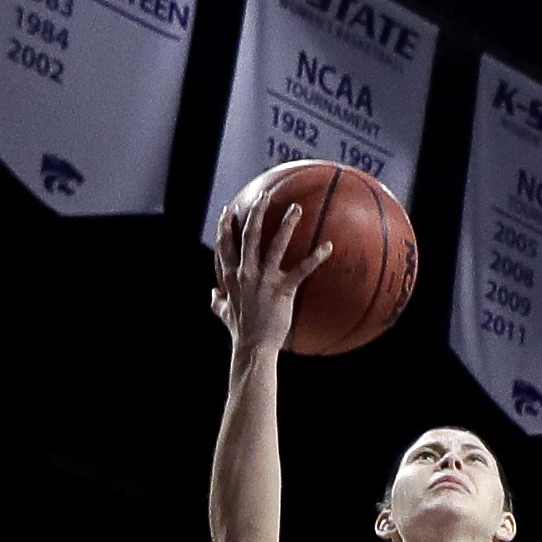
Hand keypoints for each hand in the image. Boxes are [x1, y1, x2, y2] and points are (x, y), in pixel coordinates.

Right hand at [209, 196, 330, 362]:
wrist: (252, 346)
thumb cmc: (240, 332)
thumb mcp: (222, 312)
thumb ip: (217, 300)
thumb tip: (212, 294)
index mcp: (230, 276)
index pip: (225, 244)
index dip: (225, 226)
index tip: (228, 210)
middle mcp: (245, 272)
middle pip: (248, 234)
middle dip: (256, 212)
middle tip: (265, 195)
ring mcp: (263, 279)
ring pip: (274, 243)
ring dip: (286, 224)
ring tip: (297, 208)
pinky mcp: (282, 289)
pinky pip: (302, 269)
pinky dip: (316, 257)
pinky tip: (329, 247)